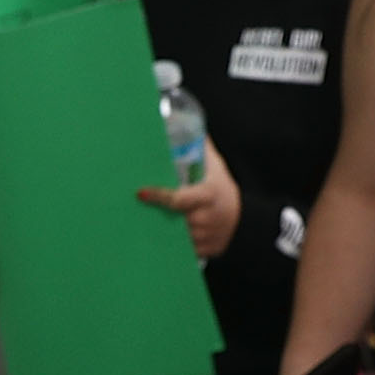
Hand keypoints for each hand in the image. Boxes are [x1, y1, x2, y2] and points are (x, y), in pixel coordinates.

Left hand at [137, 139, 240, 257]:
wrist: (242, 221)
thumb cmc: (223, 191)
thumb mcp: (216, 168)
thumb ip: (201, 148)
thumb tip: (188, 122)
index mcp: (207, 196)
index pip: (179, 198)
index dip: (159, 196)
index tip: (140, 192)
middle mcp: (205, 218)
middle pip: (171, 218)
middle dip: (152, 215)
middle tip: (131, 208)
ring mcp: (203, 237)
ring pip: (172, 235)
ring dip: (157, 229)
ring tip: (138, 221)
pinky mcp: (201, 252)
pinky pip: (178, 249)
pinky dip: (167, 243)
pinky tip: (152, 237)